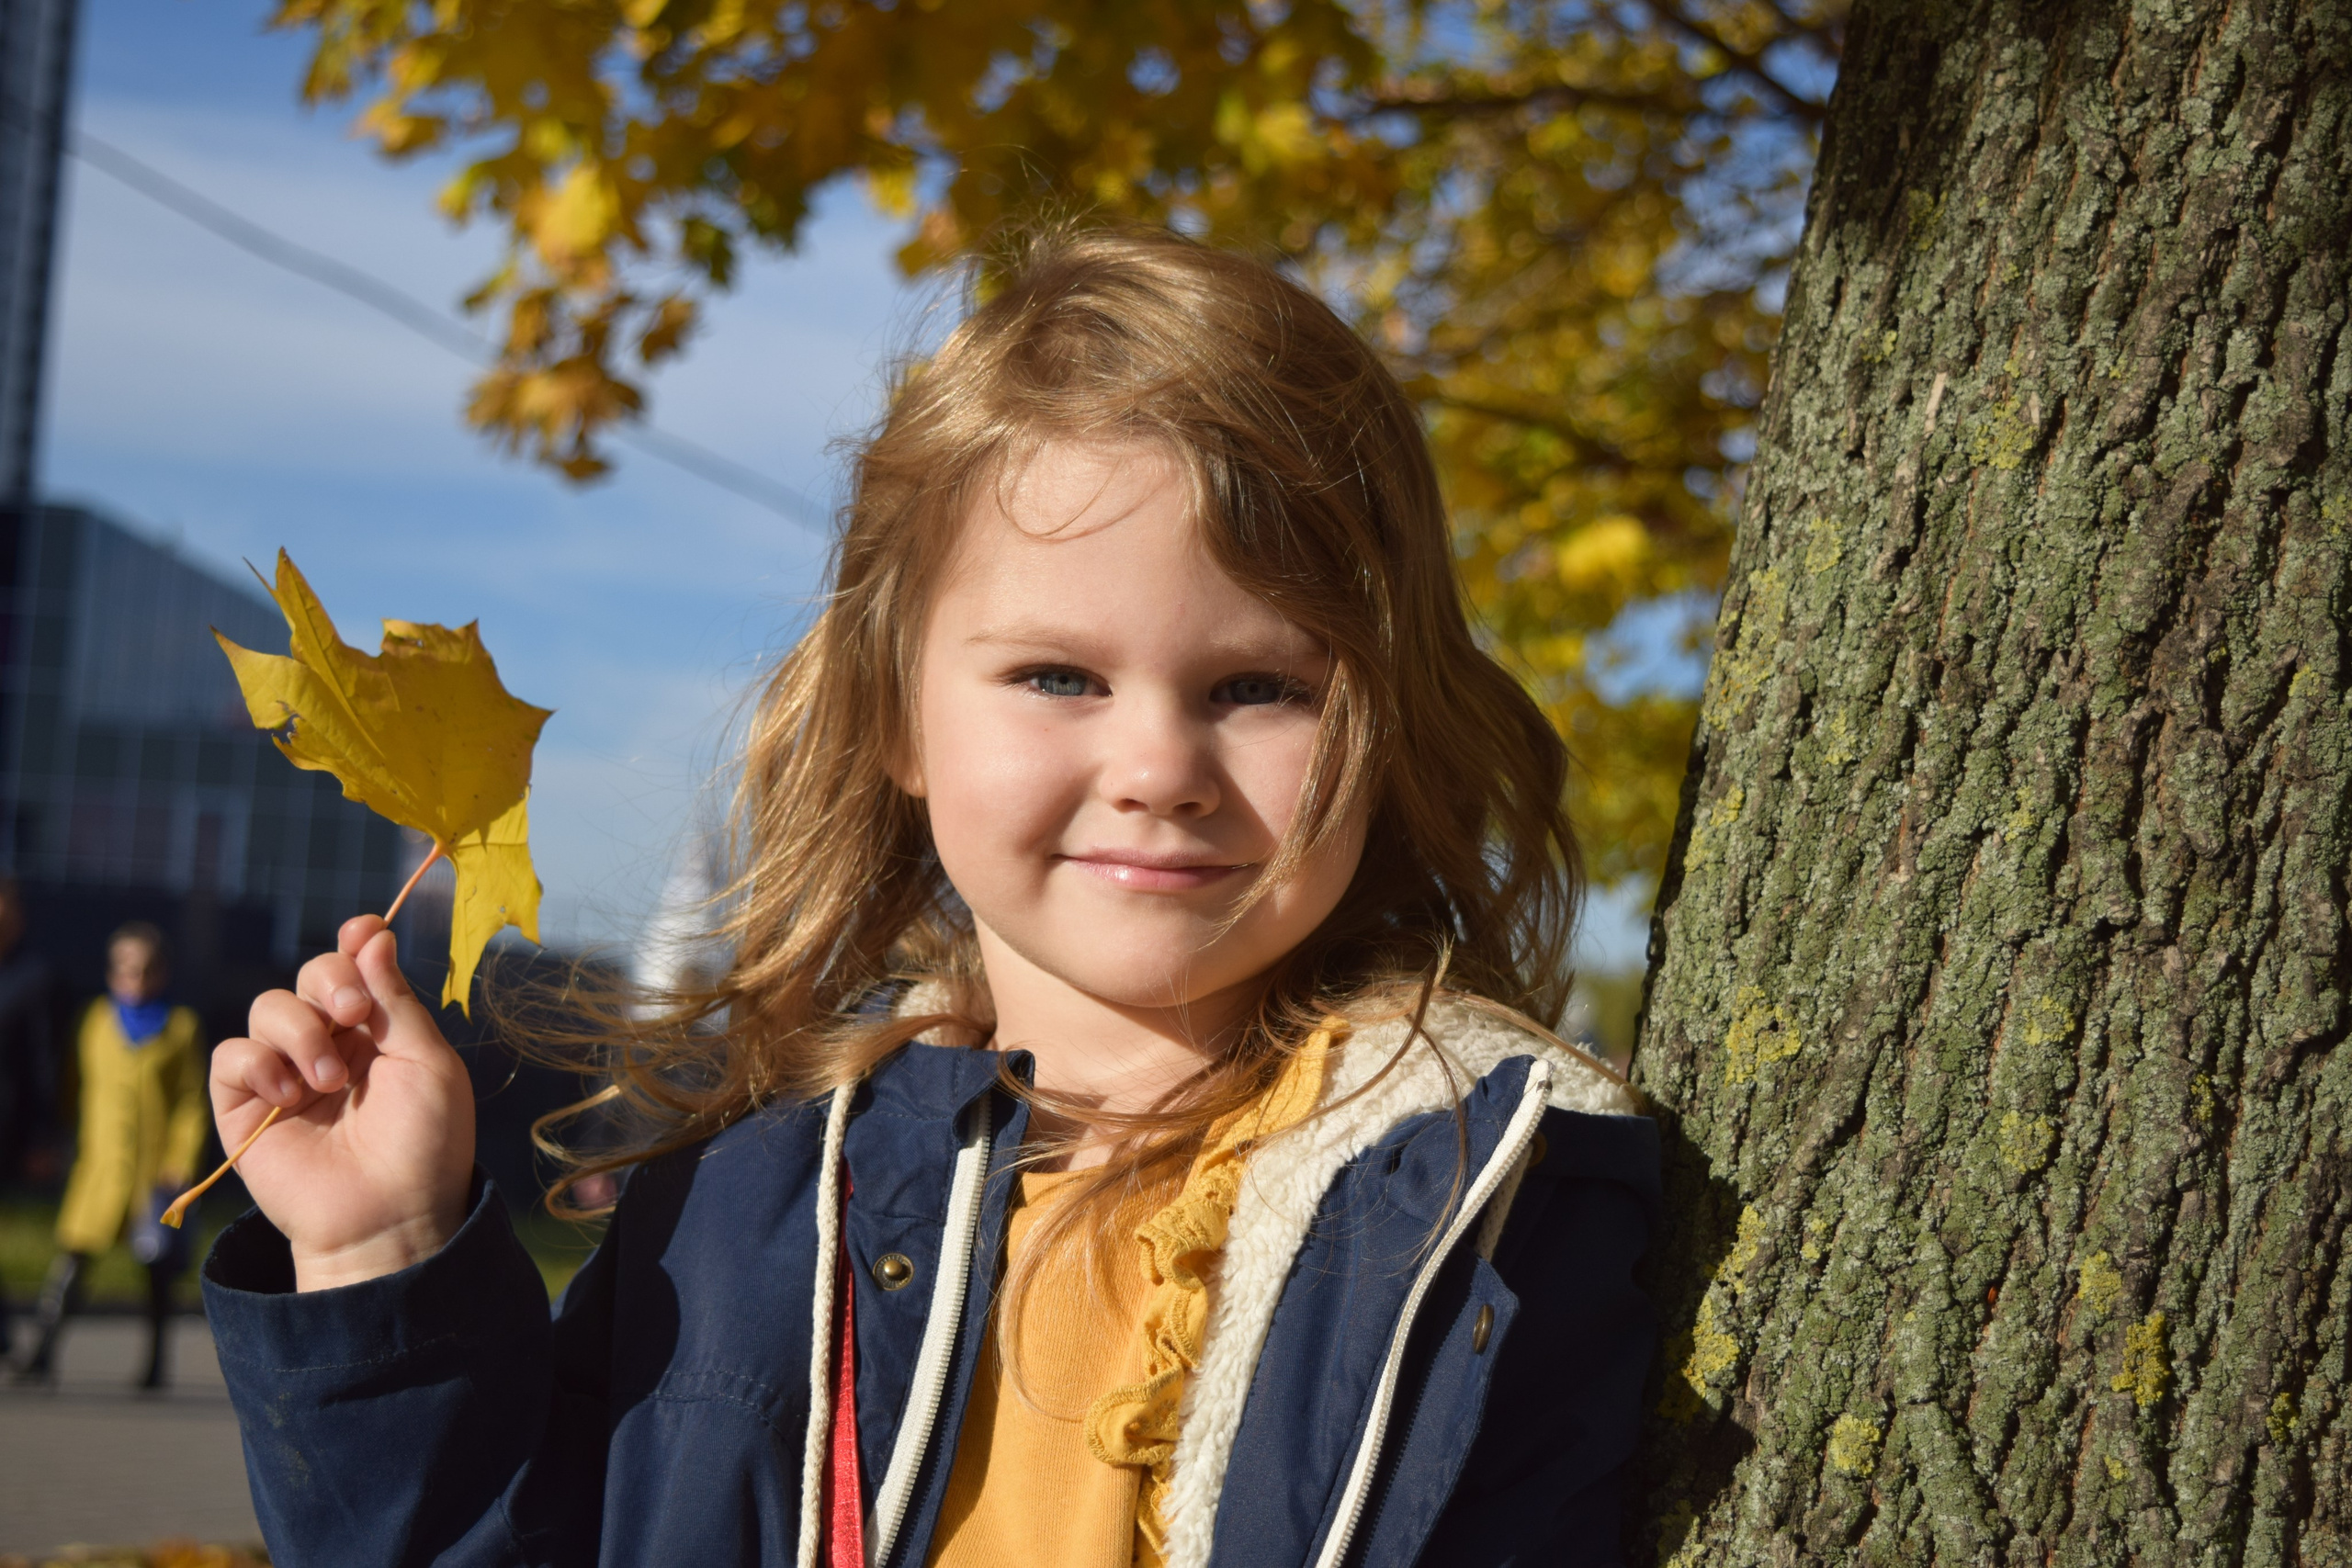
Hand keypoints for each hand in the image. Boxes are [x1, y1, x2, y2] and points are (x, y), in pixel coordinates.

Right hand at [211, 915, 474, 1290]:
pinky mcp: (245, 1105)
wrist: (387, 1216)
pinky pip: (231, 1054)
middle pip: (311, 974)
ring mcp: (286, 1071)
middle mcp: (332, 1043)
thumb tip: (372, 932)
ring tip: (329, 1082)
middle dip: (330, 982)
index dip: (355, 942)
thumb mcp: (426, 1063)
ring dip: (300, 1032)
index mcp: (379, 1030)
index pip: (357, 966)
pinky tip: (289, 1093)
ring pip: (268, 1006)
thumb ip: (394, 1000)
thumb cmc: (423, 1144)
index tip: (362, 931)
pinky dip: (258, 1062)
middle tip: (353, 1014)